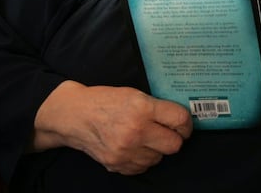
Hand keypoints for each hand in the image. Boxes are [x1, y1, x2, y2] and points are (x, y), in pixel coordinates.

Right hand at [34, 82, 192, 174]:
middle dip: (174, 139)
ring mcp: (126, 151)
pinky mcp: (118, 164)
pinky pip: (143, 167)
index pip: (179, 120)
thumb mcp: (133, 94)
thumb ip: (156, 107)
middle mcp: (135, 131)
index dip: (186, 123)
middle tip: (168, 133)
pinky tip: (132, 146)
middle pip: (174, 145)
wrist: (74, 116)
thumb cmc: (104, 101)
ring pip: (159, 158)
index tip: (184, 125)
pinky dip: (141, 158)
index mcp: (141, 108)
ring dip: (155, 149)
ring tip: (143, 137)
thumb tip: (180, 119)